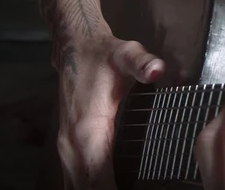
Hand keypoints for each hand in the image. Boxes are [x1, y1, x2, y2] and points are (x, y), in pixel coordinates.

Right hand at [55, 32, 164, 189]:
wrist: (75, 48)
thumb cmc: (102, 55)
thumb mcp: (126, 54)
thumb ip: (142, 63)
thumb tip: (156, 69)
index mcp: (88, 131)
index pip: (97, 180)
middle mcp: (73, 145)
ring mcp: (68, 149)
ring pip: (76, 187)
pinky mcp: (69, 148)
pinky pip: (76, 180)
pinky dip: (89, 188)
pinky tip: (107, 189)